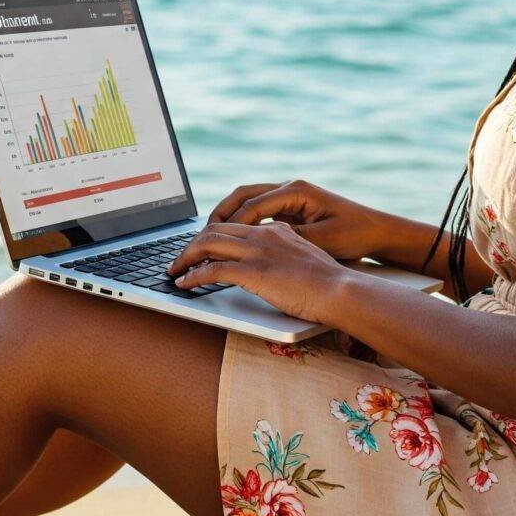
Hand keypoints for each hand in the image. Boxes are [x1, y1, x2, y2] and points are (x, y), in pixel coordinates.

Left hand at [165, 220, 351, 322]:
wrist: (341, 289)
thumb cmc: (329, 282)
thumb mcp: (305, 259)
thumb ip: (285, 256)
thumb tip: (272, 267)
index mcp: (277, 229)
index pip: (235, 226)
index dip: (213, 237)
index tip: (201, 250)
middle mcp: (264, 234)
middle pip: (215, 229)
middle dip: (192, 244)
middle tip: (179, 259)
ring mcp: (258, 251)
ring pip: (208, 244)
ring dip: (186, 257)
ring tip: (174, 270)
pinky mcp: (254, 271)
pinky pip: (212, 269)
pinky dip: (193, 275)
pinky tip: (184, 284)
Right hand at [203, 178, 387, 261]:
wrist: (377, 230)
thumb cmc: (354, 234)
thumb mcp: (322, 240)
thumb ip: (290, 239)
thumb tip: (259, 244)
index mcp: (295, 190)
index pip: (252, 204)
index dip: (230, 223)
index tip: (211, 240)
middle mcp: (289, 188)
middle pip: (243, 195)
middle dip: (220, 214)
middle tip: (201, 235)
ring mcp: (289, 196)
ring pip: (248, 201)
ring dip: (229, 217)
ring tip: (209, 238)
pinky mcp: (291, 208)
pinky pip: (259, 210)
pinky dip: (243, 222)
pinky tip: (233, 241)